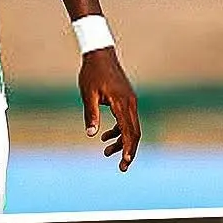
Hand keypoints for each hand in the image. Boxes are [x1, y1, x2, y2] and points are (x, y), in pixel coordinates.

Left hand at [79, 48, 139, 170]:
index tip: (125, 162)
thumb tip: (91, 134)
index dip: (128, 148)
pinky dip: (119, 130)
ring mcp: (130, 101)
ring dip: (121, 141)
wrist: (99, 54)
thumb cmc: (92, 73)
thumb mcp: (88, 95)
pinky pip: (126, 120)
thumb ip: (91, 115)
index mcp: (122, 103)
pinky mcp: (126, 100)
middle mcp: (130, 103)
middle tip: (122, 168)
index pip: (129, 131)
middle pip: (134, 132)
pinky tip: (106, 137)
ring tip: (106, 153)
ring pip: (131, 127)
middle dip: (129, 151)